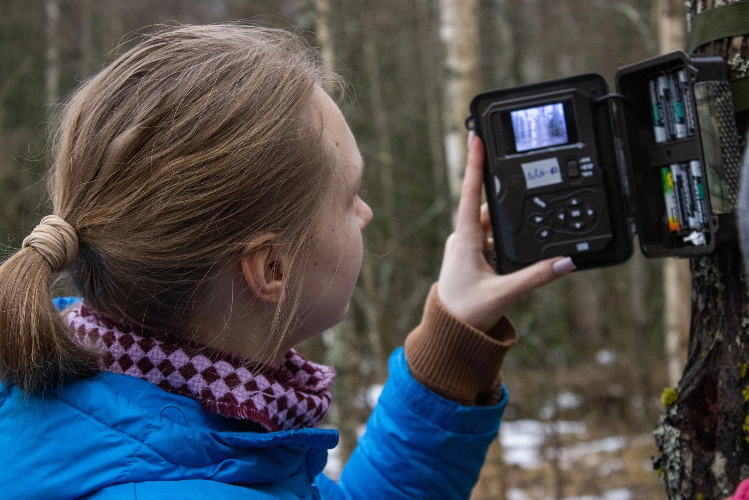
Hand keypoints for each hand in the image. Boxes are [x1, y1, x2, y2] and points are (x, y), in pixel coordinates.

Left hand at [437, 134, 575, 331]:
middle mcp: (464, 238)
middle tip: (518, 171)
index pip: (470, 193)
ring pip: (492, 225)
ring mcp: (468, 248)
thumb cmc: (465, 313)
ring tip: (523, 222)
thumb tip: (566, 263)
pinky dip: (506, 239)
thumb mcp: (503, 294)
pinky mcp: (474, 258)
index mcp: (465, 239)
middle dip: (504, 194)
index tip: (476, 136)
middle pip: (487, 206)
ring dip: (507, 223)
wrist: (449, 333)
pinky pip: (493, 239)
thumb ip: (536, 277)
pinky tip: (518, 247)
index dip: (475, 163)